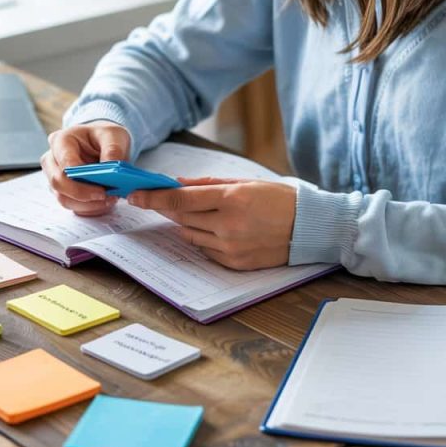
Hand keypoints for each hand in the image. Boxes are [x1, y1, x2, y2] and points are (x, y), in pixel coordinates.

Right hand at [40, 121, 131, 216]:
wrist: (102, 143)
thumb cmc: (103, 136)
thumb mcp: (113, 135)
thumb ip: (113, 149)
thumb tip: (112, 168)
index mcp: (61, 140)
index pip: (64, 161)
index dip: (80, 177)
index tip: (101, 187)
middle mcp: (52, 159)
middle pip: (58, 182)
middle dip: (82, 194)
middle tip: (105, 196)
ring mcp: (54, 176)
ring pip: (63, 198)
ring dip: (87, 204)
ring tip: (110, 200)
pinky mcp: (62, 191)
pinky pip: (72, 205)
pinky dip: (89, 208)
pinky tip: (105, 202)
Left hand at [127, 177, 296, 269]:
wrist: (309, 228)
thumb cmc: (279, 200)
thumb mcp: (245, 182)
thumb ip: (208, 184)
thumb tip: (176, 182)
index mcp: (231, 200)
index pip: (180, 199)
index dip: (154, 197)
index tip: (136, 194)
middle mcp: (227, 226)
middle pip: (180, 217)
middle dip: (165, 208)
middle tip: (155, 200)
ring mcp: (230, 248)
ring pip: (190, 235)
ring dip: (186, 223)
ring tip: (200, 213)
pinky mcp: (234, 264)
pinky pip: (205, 250)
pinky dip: (204, 239)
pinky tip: (217, 229)